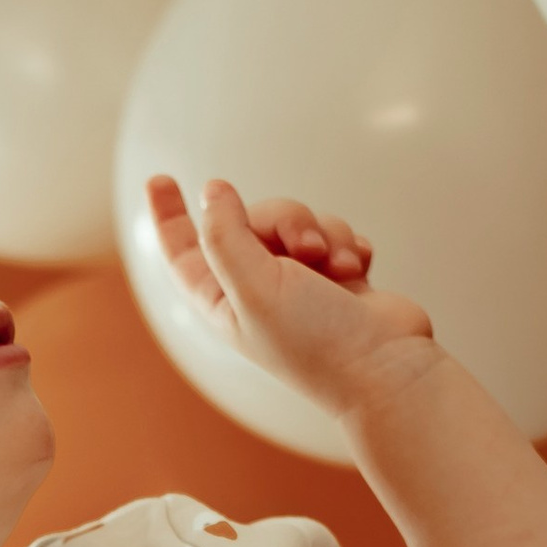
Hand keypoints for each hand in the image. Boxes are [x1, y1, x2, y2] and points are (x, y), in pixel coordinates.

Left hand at [146, 172, 435, 418]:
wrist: (387, 367)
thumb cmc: (317, 341)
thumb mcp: (255, 286)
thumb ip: (225, 235)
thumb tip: (212, 191)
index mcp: (225, 301)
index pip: (184, 252)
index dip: (170, 216)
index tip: (159, 179)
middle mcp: (258, 290)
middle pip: (252, 220)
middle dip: (285, 220)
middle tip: (307, 249)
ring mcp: (302, 283)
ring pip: (300, 222)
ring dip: (324, 235)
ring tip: (340, 269)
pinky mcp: (339, 277)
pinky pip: (335, 233)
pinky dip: (348, 245)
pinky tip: (359, 271)